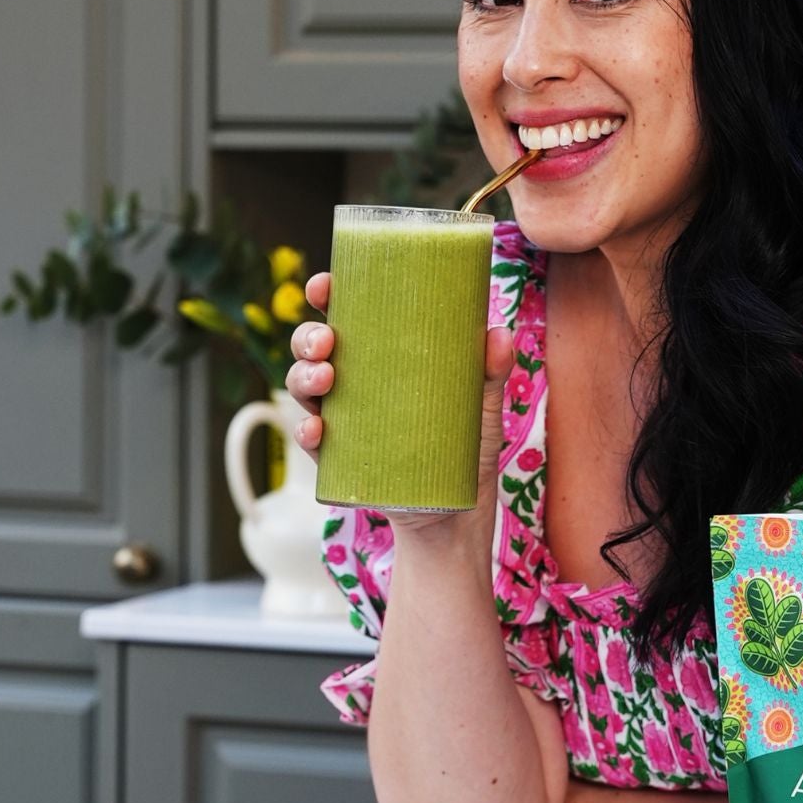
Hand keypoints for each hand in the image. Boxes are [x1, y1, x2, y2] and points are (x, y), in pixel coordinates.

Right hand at [286, 271, 515, 538]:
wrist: (455, 517)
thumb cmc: (465, 451)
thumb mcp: (482, 410)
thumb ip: (489, 373)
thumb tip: (499, 334)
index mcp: (382, 358)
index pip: (347, 316)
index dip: (327, 295)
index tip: (324, 285)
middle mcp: (355, 383)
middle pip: (314, 348)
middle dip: (308, 337)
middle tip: (327, 340)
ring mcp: (343, 420)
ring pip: (304, 387)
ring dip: (303, 377)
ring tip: (325, 379)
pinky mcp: (339, 460)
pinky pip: (311, 441)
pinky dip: (306, 431)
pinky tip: (317, 428)